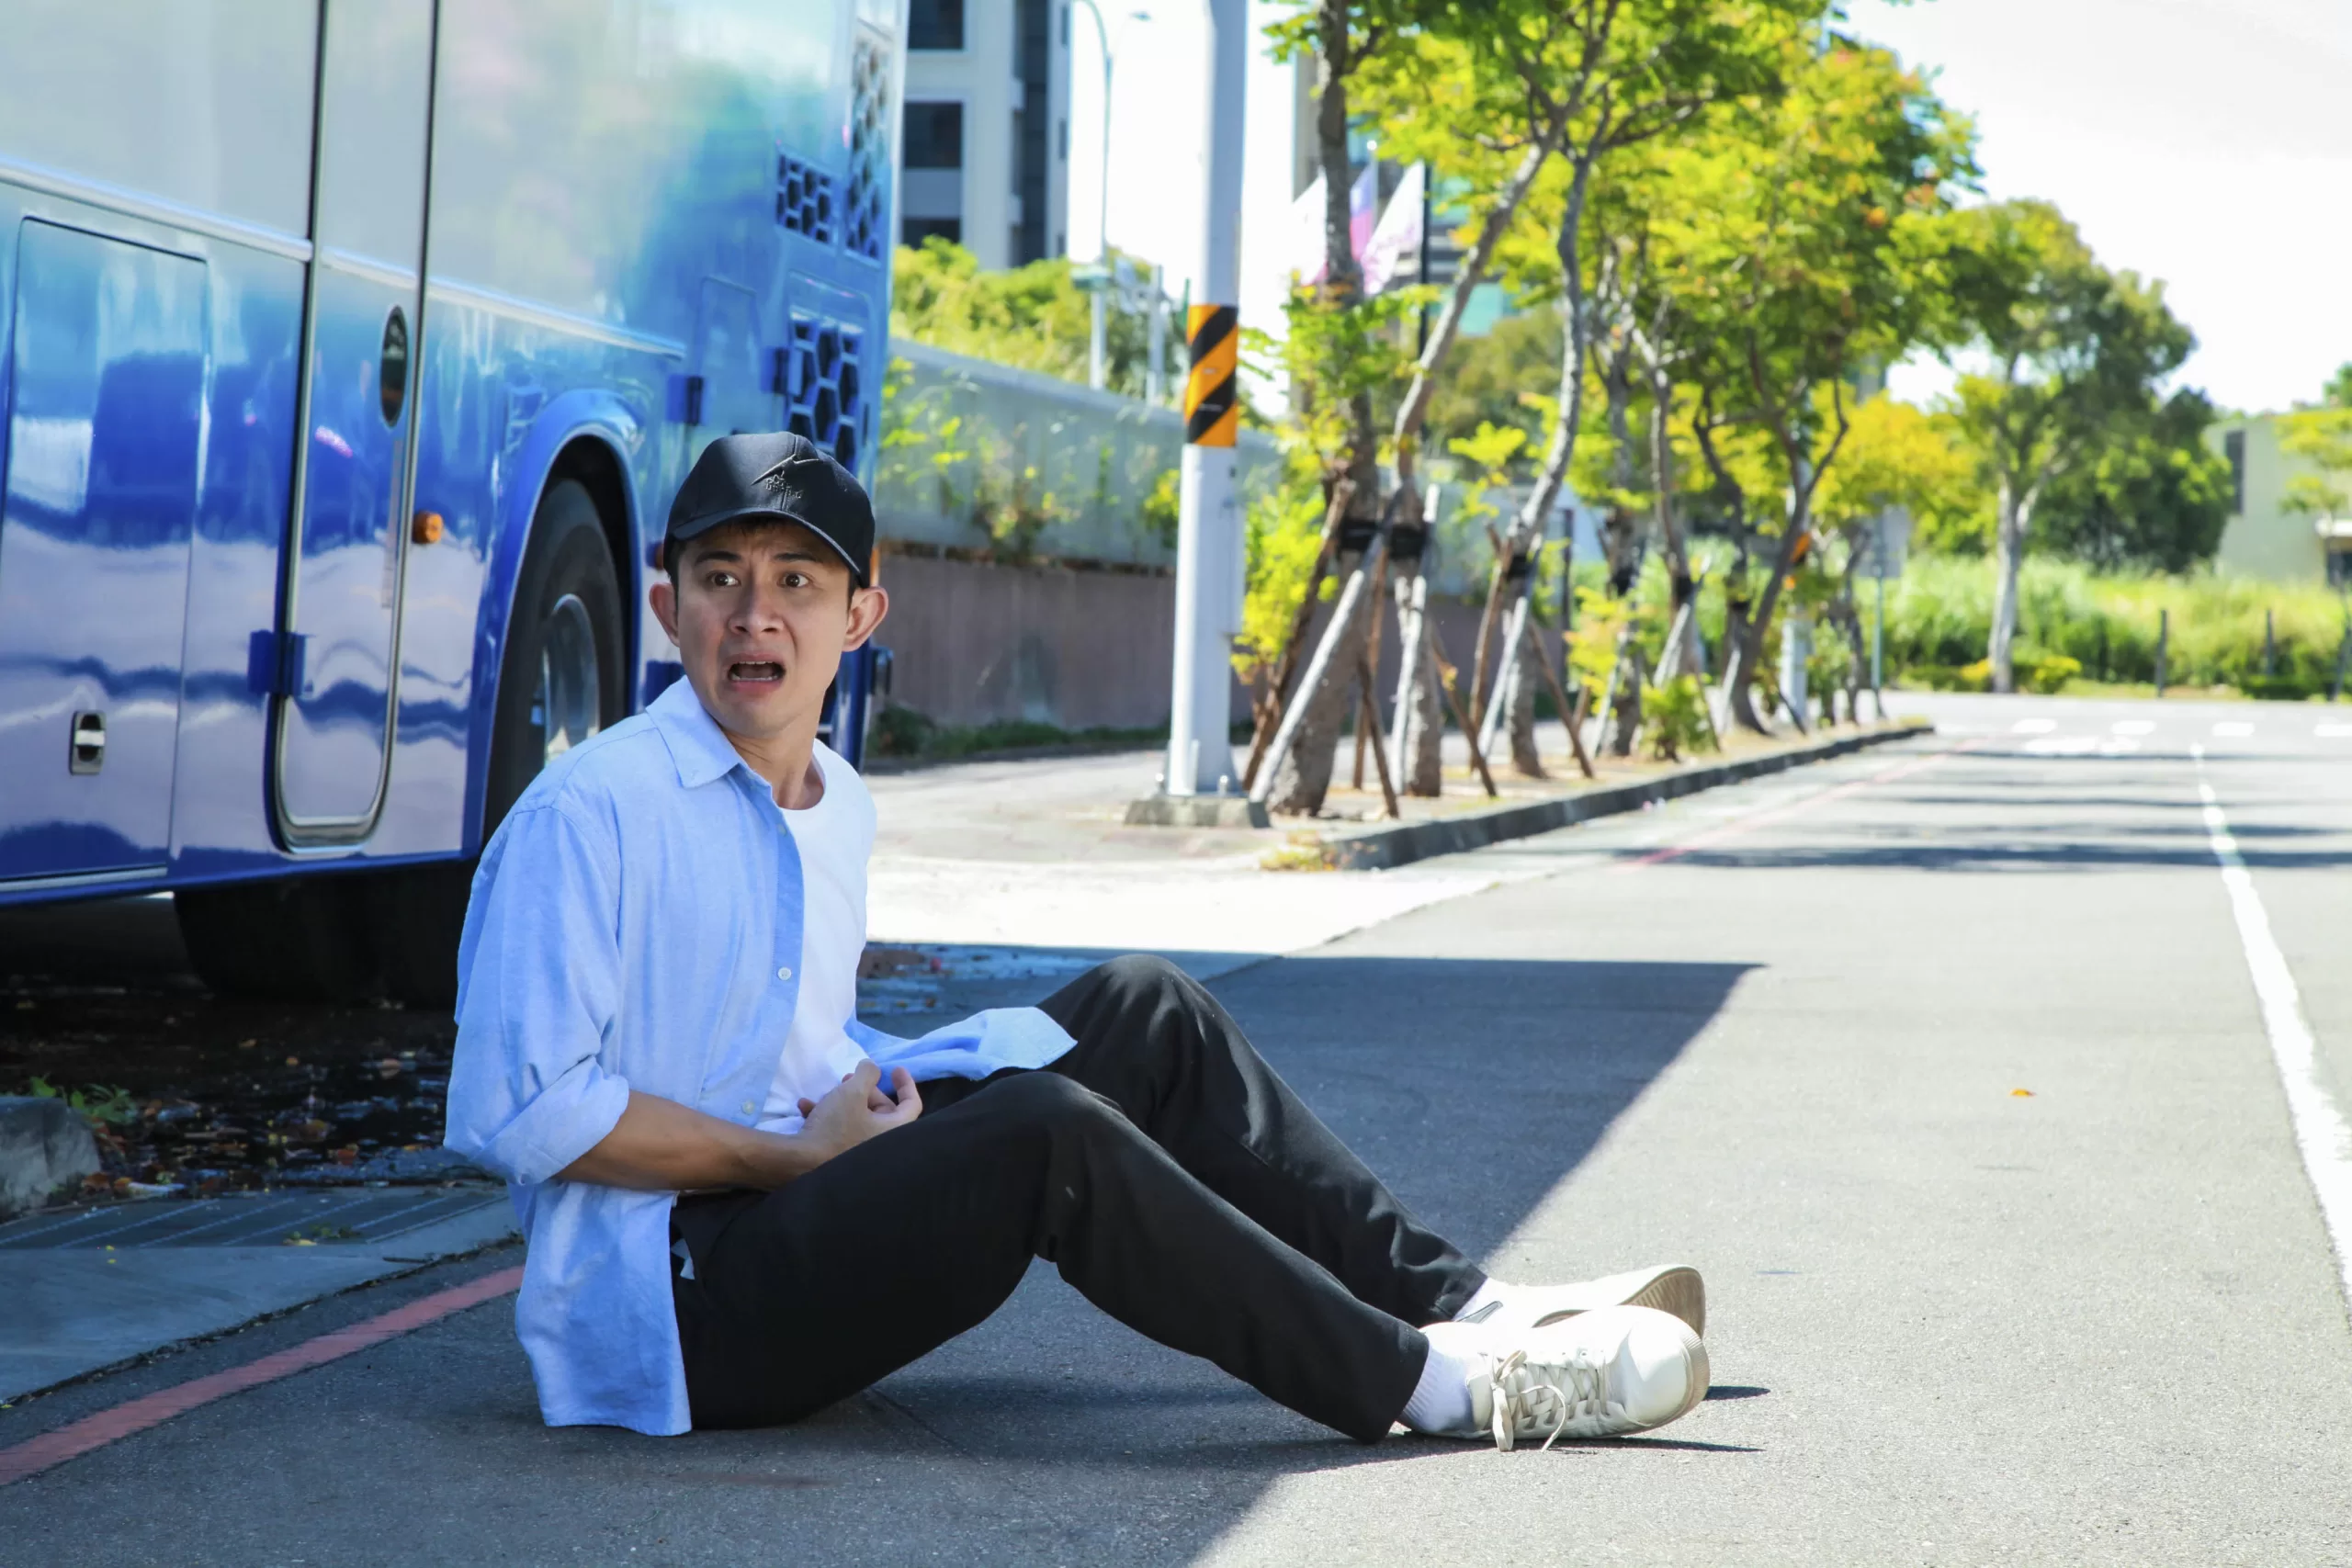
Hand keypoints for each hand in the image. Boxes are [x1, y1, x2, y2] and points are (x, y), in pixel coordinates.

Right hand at [795, 1061, 920, 1161]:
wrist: (801, 1163)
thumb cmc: (836, 1126)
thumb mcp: (852, 1091)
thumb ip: (867, 1073)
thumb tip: (873, 1068)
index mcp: (893, 1131)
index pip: (912, 1105)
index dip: (906, 1084)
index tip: (895, 1069)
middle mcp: (881, 1145)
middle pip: (881, 1110)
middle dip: (864, 1090)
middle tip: (847, 1078)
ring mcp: (860, 1154)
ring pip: (857, 1119)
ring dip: (842, 1101)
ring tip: (826, 1093)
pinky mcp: (839, 1157)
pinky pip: (840, 1132)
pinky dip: (827, 1117)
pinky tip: (806, 1107)